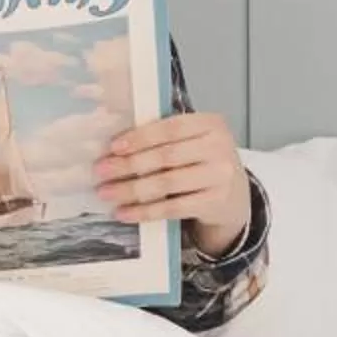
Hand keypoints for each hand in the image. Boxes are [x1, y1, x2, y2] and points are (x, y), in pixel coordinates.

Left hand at [96, 112, 252, 257]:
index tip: (113, 147)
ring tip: (107, 193)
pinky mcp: (215, 203)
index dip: (140, 137)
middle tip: (101, 172)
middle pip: (165, 157)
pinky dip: (145, 211)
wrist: (235, 194)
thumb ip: (163, 136)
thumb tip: (115, 144)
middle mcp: (219, 148)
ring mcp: (219, 177)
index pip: (170, 128)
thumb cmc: (203, 160)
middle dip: (128, 165)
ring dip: (131, 190)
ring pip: (166, 184)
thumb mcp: (193, 140)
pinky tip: (125, 213)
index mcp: (211, 123)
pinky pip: (173, 208)